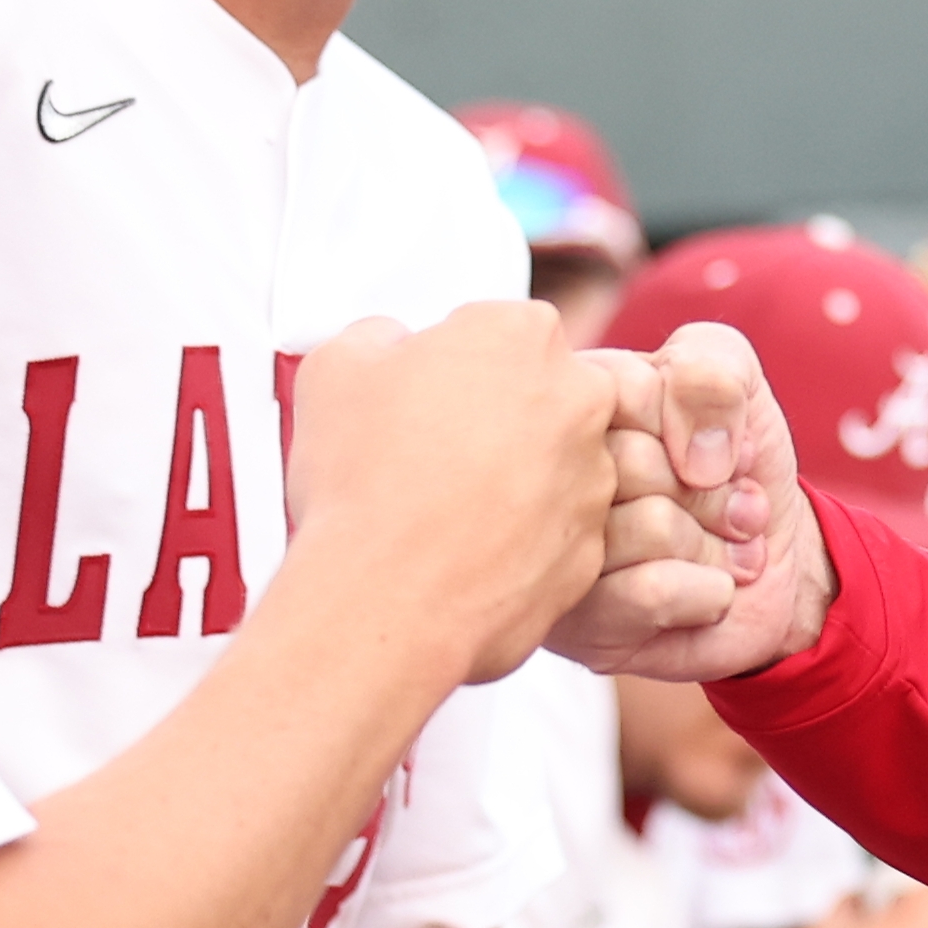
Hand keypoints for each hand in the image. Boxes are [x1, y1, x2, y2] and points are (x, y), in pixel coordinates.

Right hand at [291, 308, 695, 685]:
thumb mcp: (335, 368)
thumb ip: (377, 338)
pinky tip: (464, 550)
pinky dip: (521, 539)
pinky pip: (556, 533)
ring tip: (442, 507)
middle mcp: (577, 402)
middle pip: (540, 393)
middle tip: (433, 448)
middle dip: (495, 415)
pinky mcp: (588, 551)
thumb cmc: (364, 485)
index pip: (500, 330)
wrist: (383, 597)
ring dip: (513, 478)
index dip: (455, 362)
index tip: (426, 390)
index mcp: (522, 336)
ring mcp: (591, 480)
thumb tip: (386, 348)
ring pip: (556, 465)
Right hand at [578, 354, 838, 686]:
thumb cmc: (737, 466)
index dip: (686, 420)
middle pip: (633, 462)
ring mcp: (555, 559)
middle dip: (709, 490)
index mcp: (568, 409)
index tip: (710, 445)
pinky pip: (653, 593)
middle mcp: (546, 483)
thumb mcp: (737, 383)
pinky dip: (710, 590)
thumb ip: (709, 372)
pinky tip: (708, 591)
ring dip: (715, 542)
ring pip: (650, 527)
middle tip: (728, 505)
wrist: (778, 569)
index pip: (620, 390)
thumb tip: (692, 455)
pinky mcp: (579, 627)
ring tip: (722, 547)